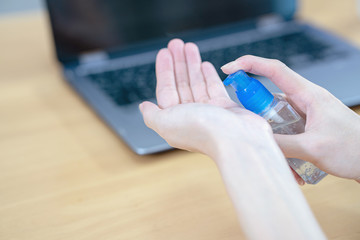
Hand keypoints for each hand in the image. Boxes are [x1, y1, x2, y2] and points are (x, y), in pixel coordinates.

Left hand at [139, 39, 271, 157]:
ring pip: (197, 82)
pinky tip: (204, 64)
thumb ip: (151, 115)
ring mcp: (208, 111)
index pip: (166, 89)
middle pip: (181, 83)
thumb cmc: (201, 131)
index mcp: (174, 118)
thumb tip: (143, 107)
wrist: (236, 140)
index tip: (164, 52)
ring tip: (190, 46)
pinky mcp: (224, 107)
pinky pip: (214, 87)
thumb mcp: (165, 123)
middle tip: (177, 43)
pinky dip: (208, 75)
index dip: (164, 70)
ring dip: (192, 64)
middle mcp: (190, 115)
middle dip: (178, 63)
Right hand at [222, 55, 359, 180]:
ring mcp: (306, 113)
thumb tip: (255, 139)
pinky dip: (282, 144)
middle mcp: (306, 99)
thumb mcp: (314, 148)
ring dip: (271, 135)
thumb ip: (282, 144)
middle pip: (269, 95)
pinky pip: (286, 129)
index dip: (249, 64)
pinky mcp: (307, 125)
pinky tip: (292, 166)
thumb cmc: (354, 150)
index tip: (229, 69)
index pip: (274, 70)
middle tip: (249, 128)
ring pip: (276, 116)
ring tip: (282, 158)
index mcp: (309, 94)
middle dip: (255, 112)